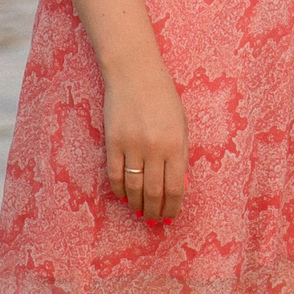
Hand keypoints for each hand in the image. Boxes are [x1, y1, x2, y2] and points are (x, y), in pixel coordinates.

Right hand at [103, 56, 187, 220]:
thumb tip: (177, 185)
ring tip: (140, 211)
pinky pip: (114, 175)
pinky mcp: (112, 142)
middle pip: (154, 192)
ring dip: (137, 204)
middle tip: (154, 219)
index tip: (171, 216)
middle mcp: (153, 148)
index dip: (173, 207)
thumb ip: (180, 153)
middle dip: (155, 211)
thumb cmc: (163, 97)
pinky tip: (124, 196)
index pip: (175, 187)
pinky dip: (119, 190)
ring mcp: (131, 146)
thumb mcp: (180, 123)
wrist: (134, 73)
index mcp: (175, 144)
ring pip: (133, 188)